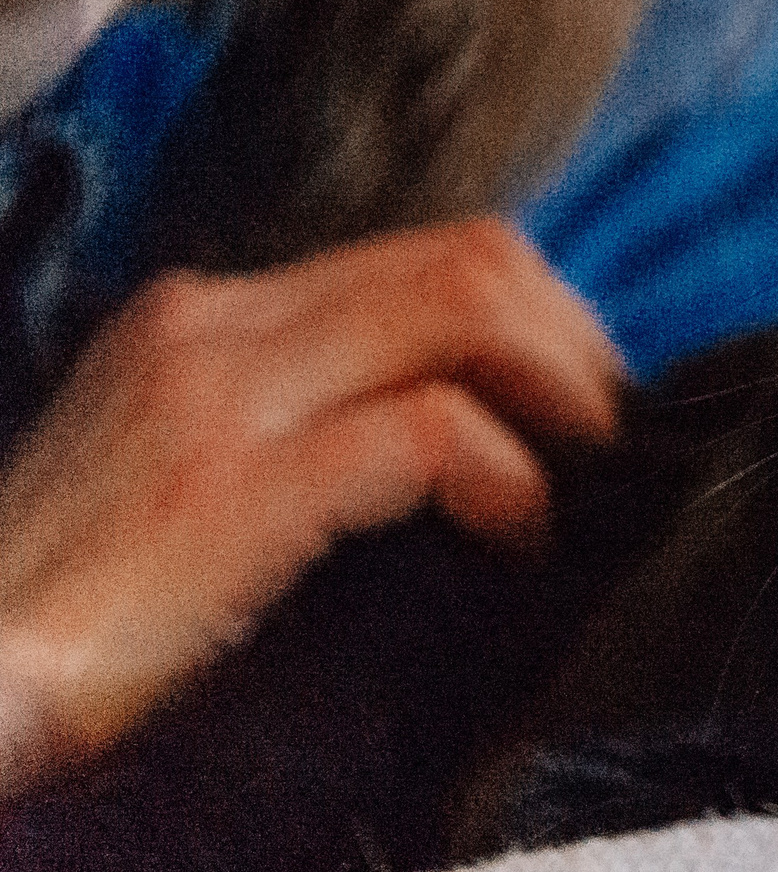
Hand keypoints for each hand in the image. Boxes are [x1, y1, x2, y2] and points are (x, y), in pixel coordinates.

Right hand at [0, 218, 621, 800]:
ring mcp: (216, 396)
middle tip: (614, 435)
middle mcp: (213, 325)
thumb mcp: (190, 482)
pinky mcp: (227, 488)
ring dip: (562, 385)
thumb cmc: (69, 615)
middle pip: (467, 259)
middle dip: (575, 339)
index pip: (426, 256)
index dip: (541, 317)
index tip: (585, 401)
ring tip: (583, 468)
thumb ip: (304, 427)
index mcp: (209, 319)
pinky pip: (428, 430)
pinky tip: (514, 531)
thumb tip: (467, 429)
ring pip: (462, 308)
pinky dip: (506, 473)